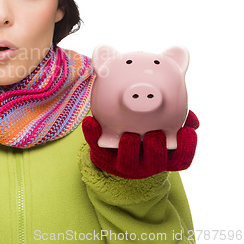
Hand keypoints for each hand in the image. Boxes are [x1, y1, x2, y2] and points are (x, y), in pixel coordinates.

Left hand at [82, 111, 198, 178]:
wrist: (115, 143)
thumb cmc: (144, 130)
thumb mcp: (161, 123)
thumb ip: (178, 119)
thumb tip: (193, 120)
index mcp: (162, 156)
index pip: (181, 161)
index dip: (187, 149)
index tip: (187, 132)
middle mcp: (145, 163)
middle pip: (155, 164)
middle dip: (156, 150)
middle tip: (155, 134)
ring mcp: (123, 162)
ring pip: (127, 165)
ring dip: (129, 150)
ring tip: (130, 136)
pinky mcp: (102, 156)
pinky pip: (96, 149)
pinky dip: (92, 134)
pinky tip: (90, 122)